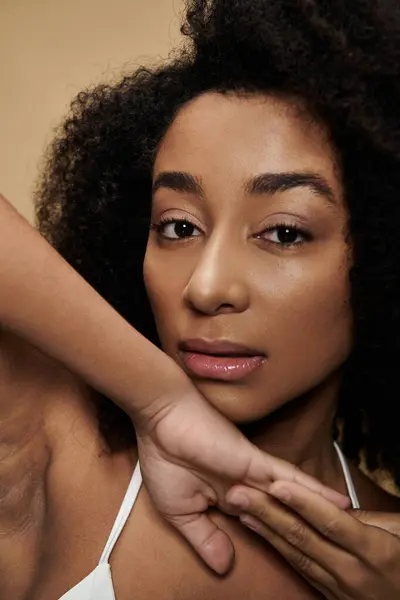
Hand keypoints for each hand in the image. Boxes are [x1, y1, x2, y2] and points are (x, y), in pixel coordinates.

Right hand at [135, 389, 349, 574]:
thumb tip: (224, 566)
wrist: (161, 420)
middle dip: (306, 524)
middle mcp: (246, 486)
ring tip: (347, 522)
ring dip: (320, 509)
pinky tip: (336, 502)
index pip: (259, 522)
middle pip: (283, 510)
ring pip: (293, 496)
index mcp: (228, 499)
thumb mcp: (180, 511)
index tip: (296, 550)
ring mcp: (253, 473)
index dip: (275, 536)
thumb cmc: (165, 459)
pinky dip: (314, 490)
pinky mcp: (256, 460)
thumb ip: (204, 537)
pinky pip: (290, 478)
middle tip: (335, 540)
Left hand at [226, 480, 399, 597]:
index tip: (276, 485)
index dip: (302, 502)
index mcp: (374, 552)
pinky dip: (278, 550)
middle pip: (304, 537)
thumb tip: (334, 505)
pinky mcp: (330, 597)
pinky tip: (260, 532)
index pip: (331, 523)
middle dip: (268, 512)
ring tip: (240, 509)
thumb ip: (370, 520)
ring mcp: (339, 589)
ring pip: (296, 555)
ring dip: (265, 530)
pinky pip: (300, 570)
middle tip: (239, 492)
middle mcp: (352, 572)